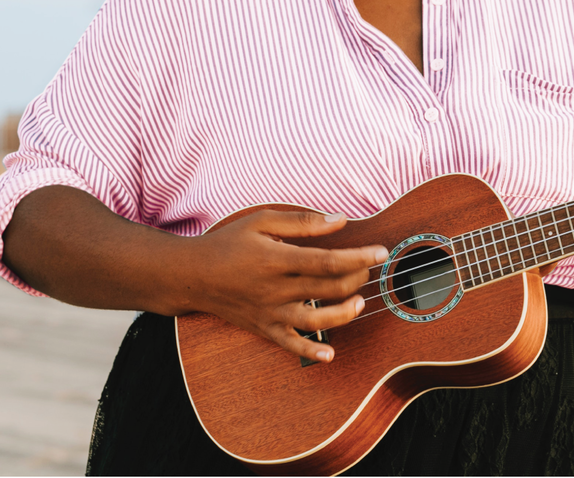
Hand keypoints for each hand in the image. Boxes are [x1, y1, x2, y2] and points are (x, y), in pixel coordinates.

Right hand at [183, 209, 387, 363]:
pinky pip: (290, 345)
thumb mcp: (262, 220)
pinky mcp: (264, 328)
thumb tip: (340, 219)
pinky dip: (311, 352)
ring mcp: (270, 312)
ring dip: (343, 314)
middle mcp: (276, 289)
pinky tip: (330, 353)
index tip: (380, 252)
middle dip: (355, 279)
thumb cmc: (229, 242)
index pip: (328, 260)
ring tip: (359, 303)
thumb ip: (303, 221)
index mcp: (277, 259)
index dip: (359, 257)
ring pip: (315, 320)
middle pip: (327, 288)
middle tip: (368, 269)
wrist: (193, 275)